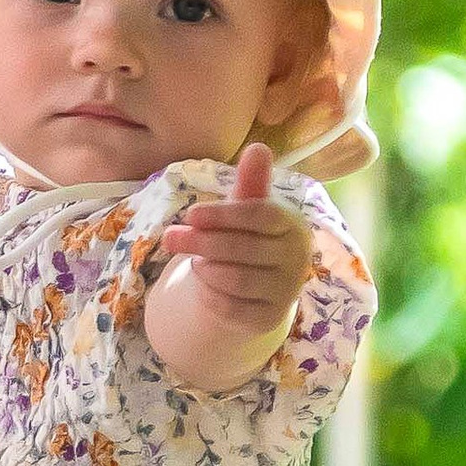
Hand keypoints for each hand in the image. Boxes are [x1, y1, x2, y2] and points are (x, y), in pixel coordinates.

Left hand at [155, 141, 311, 336]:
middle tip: (169, 237)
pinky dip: (210, 295)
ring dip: (206, 269)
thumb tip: (258, 147)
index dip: (223, 214)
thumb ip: (250, 183)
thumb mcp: (245, 210)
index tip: (191, 214)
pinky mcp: (270, 318)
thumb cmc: (247, 238)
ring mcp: (286, 291)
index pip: (260, 216)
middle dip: (199, 242)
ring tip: (195, 261)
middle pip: (242, 248)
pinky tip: (203, 285)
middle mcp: (297, 258)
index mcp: (292, 225)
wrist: (255, 288)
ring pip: (236, 280)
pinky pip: (232, 308)